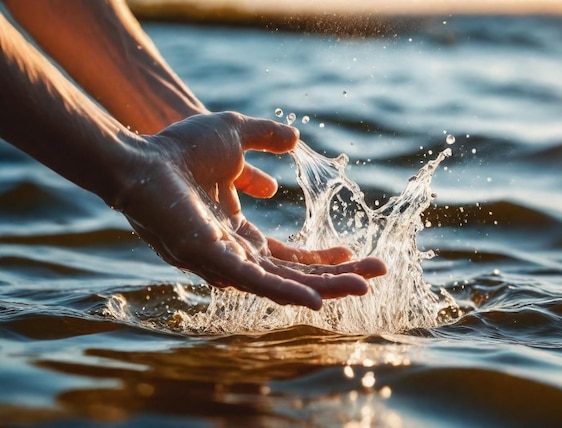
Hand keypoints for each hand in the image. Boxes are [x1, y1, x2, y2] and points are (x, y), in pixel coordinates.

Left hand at [116, 112, 385, 309]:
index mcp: (239, 233)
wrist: (143, 155)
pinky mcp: (211, 260)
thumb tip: (295, 140)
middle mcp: (233, 254)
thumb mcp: (235, 134)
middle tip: (376, 275)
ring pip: (281, 285)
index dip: (322, 258)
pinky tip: (317, 302)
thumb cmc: (179, 148)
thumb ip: (266, 138)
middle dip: (336, 277)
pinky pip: (253, 284)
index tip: (353, 250)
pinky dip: (287, 296)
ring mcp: (222, 261)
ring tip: (362, 289)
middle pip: (294, 276)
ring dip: (323, 289)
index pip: (288, 257)